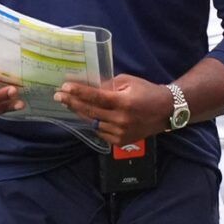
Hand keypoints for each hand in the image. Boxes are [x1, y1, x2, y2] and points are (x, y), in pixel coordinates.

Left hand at [56, 75, 174, 147]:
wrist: (166, 111)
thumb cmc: (147, 92)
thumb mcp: (128, 81)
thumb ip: (108, 85)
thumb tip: (88, 87)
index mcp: (123, 103)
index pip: (95, 97)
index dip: (78, 92)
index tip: (64, 87)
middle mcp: (121, 120)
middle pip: (90, 111)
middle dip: (72, 103)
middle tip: (58, 96)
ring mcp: (120, 133)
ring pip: (93, 123)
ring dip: (80, 113)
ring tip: (68, 104)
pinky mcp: (120, 141)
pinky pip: (100, 132)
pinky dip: (93, 123)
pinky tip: (86, 115)